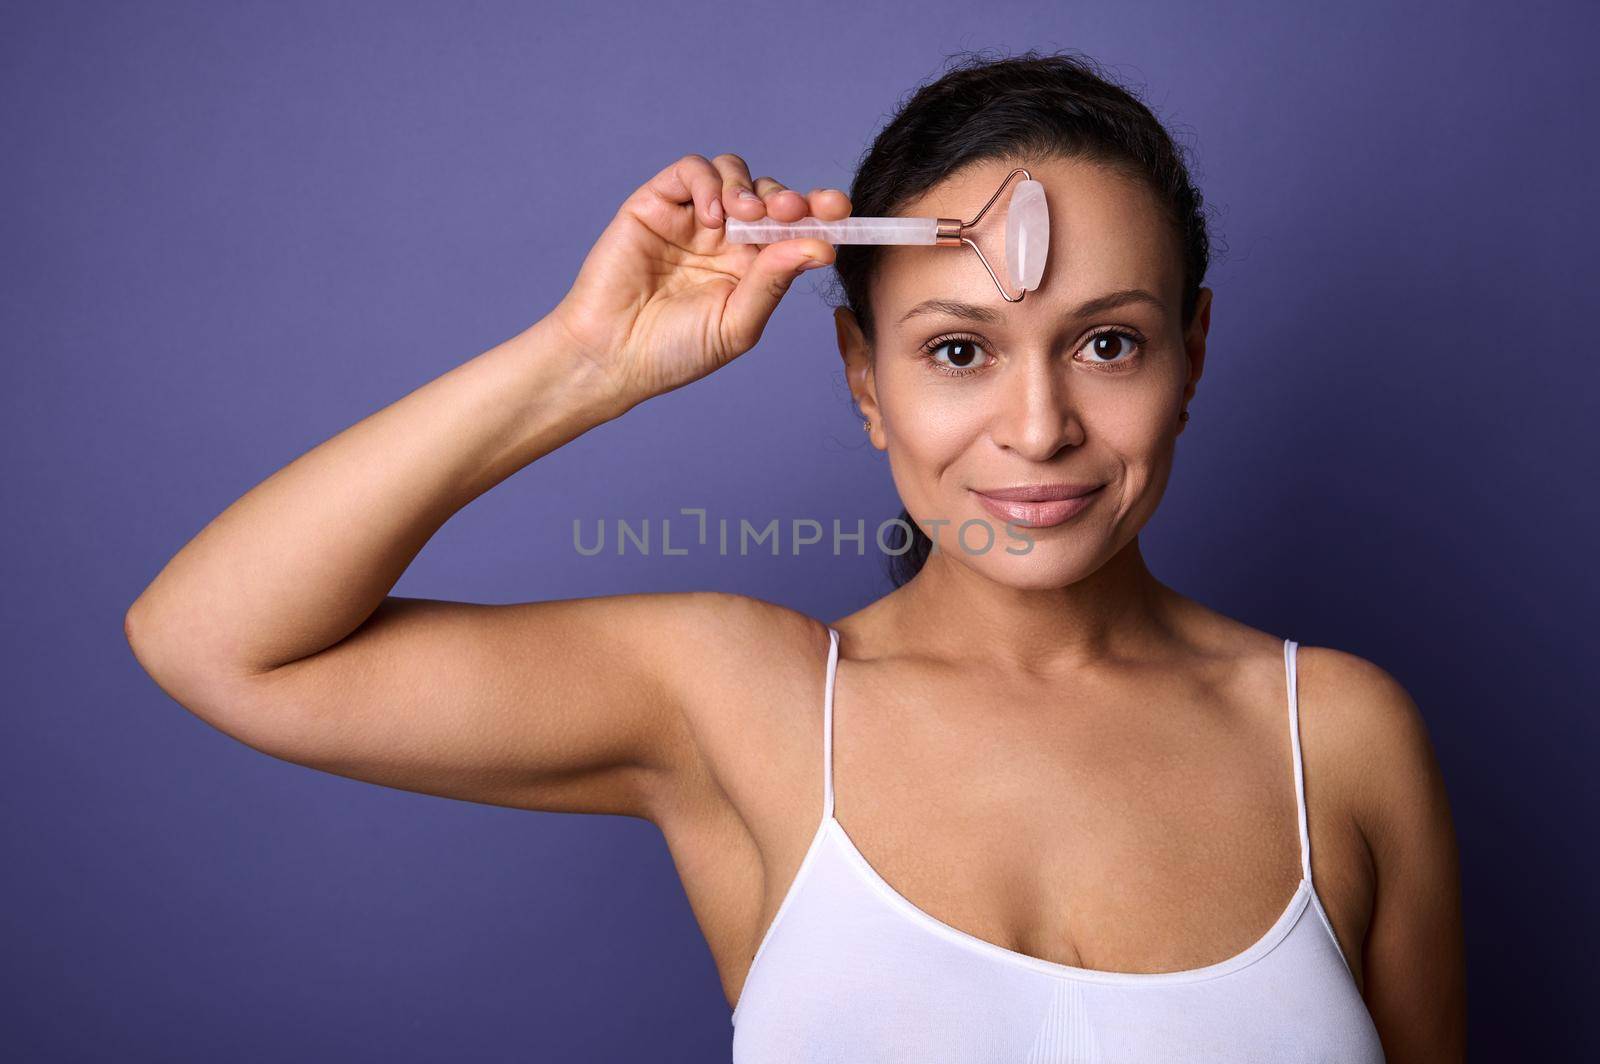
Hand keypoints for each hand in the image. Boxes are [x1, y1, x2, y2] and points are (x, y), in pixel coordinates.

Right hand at [544, 153, 851, 410]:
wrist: (613, 356)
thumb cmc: (675, 351)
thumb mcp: (737, 323)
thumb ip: (773, 282)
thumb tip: (820, 247)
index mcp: (752, 266)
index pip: (794, 227)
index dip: (818, 213)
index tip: (839, 210)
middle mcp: (725, 237)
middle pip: (769, 194)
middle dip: (788, 198)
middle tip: (794, 212)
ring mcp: (691, 218)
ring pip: (732, 172)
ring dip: (749, 187)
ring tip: (747, 217)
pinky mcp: (656, 204)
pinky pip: (690, 171)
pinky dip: (708, 182)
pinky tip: (712, 217)